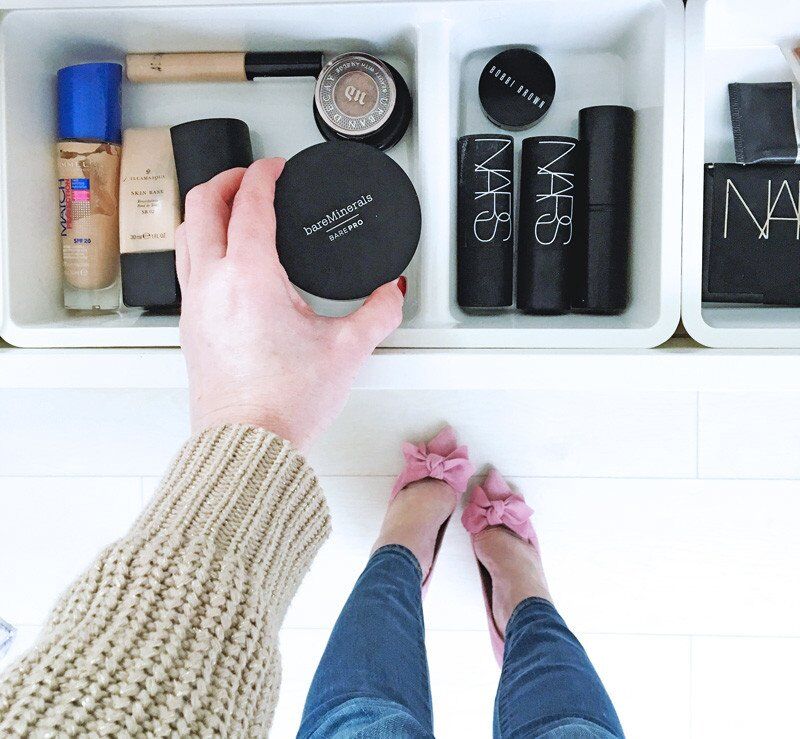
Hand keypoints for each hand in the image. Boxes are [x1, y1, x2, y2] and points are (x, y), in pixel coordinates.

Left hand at [176, 158, 405, 448]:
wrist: (248, 444)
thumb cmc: (284, 403)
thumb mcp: (347, 351)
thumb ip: (379, 312)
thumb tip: (392, 293)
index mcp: (249, 277)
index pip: (249, 203)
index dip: (264, 175)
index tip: (277, 168)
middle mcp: (212, 283)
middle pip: (201, 206)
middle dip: (226, 180)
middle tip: (250, 177)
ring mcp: (194, 305)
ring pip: (185, 234)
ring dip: (207, 210)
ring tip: (232, 208)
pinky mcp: (190, 326)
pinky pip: (186, 266)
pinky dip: (202, 244)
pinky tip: (224, 261)